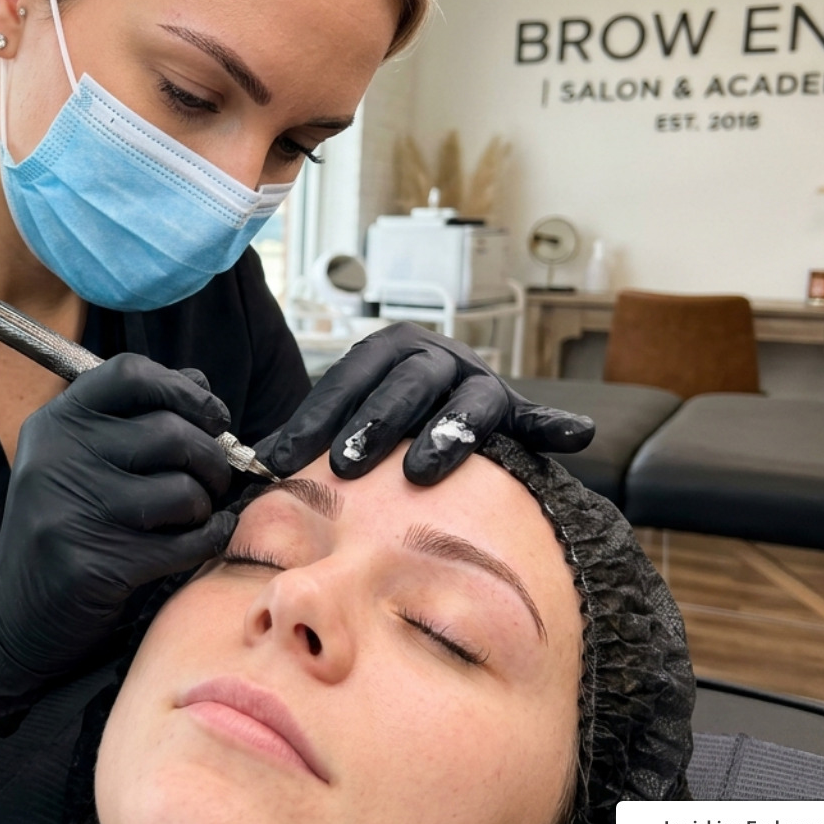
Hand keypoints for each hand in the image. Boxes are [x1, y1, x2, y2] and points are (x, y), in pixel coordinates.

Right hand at [0, 353, 234, 734]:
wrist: (14, 610)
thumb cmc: (65, 524)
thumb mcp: (79, 458)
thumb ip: (133, 417)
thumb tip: (200, 384)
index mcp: (56, 422)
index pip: (129, 373)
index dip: (183, 389)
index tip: (212, 416)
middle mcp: (58, 457)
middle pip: (170, 432)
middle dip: (212, 457)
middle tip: (215, 477)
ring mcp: (73, 511)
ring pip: (182, 490)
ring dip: (205, 504)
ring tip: (193, 514)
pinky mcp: (96, 564)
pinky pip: (185, 542)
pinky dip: (209, 538)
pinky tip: (203, 537)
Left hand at [257, 322, 593, 485]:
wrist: (431, 414)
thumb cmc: (375, 424)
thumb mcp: (336, 420)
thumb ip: (297, 439)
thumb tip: (249, 464)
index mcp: (386, 351)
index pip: (348, 376)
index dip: (315, 416)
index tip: (283, 458)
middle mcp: (435, 357)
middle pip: (409, 381)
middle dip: (376, 422)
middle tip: (346, 464)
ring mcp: (478, 381)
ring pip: (472, 397)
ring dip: (449, 433)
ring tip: (424, 472)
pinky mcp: (514, 413)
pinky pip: (536, 418)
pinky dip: (555, 426)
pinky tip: (575, 436)